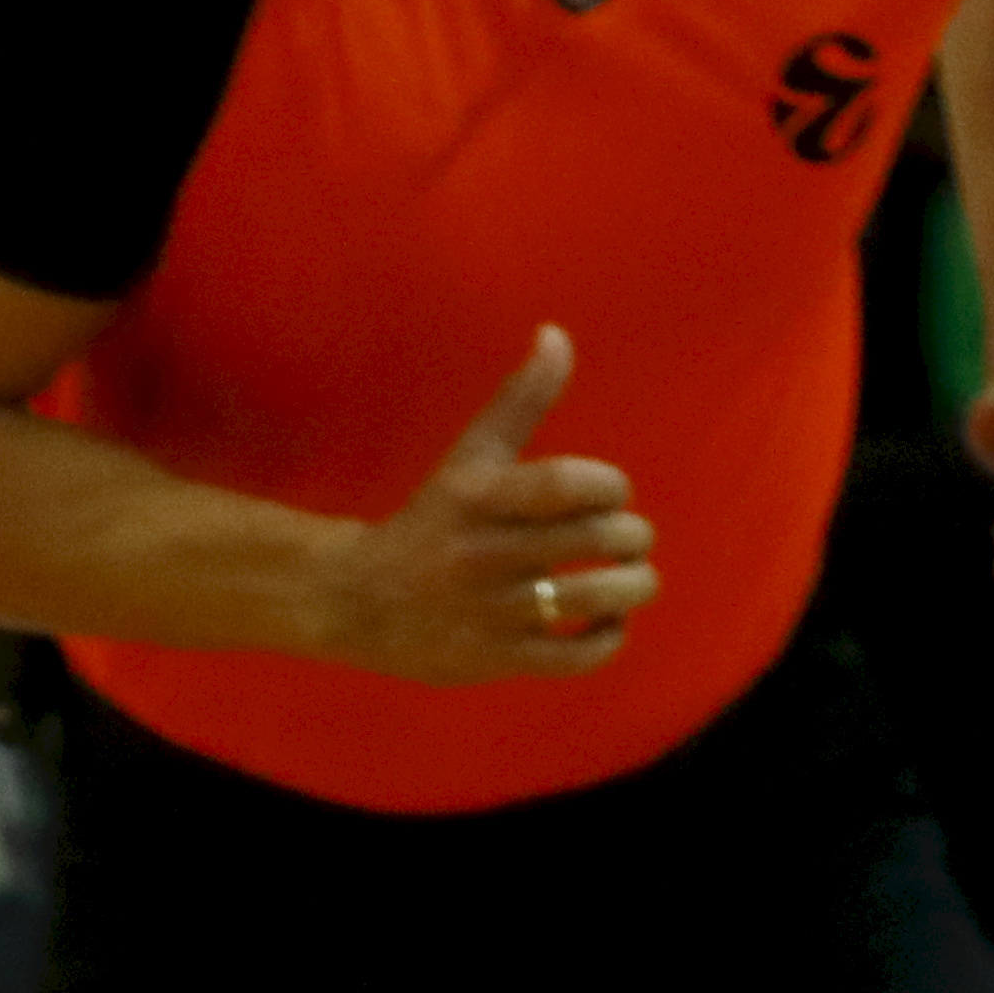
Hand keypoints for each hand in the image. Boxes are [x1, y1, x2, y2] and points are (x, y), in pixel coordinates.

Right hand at [313, 326, 656, 684]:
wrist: (356, 601)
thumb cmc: (430, 521)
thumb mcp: (468, 458)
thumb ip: (519, 400)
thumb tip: (557, 333)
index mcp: (478, 496)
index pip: (572, 484)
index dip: (611, 486)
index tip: (609, 494)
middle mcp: (484, 553)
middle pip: (600, 539)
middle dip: (634, 536)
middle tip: (629, 539)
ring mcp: (492, 611)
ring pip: (599, 596)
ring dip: (637, 585)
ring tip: (634, 579)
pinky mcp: (497, 659)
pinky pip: (578, 655)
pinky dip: (609, 636)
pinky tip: (606, 620)